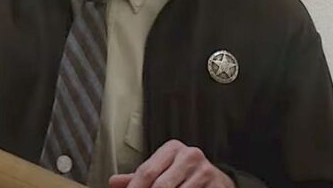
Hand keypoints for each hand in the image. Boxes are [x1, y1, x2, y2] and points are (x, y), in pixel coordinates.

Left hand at [108, 140, 234, 187]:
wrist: (218, 181)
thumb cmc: (183, 176)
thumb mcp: (160, 171)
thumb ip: (138, 177)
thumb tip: (113, 182)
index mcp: (172, 148)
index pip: (147, 172)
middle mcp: (190, 155)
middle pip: (161, 186)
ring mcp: (206, 171)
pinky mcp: (218, 185)